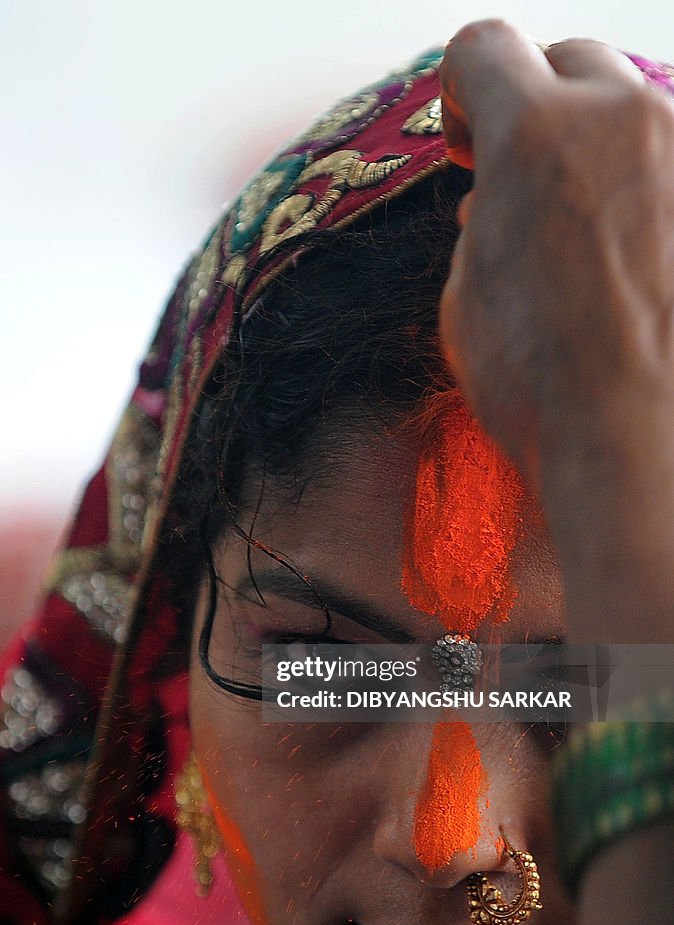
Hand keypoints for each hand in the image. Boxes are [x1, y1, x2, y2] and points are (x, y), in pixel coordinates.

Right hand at [438, 21, 673, 640]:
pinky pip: (670, 171)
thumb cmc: (540, 383)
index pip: (482, 48)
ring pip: (633, 114)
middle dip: (535, 106)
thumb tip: (495, 205)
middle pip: (570, 62)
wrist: (638, 441)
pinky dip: (643, 195)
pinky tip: (630, 258)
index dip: (458, 90)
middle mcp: (619, 118)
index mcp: (530, 132)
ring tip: (580, 229)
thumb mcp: (466, 297)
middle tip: (517, 174)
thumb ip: (480, 224)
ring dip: (597, 152)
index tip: (462, 140)